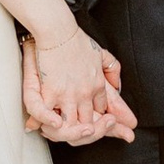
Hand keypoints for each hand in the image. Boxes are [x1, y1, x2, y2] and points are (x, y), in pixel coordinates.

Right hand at [21, 25, 136, 146]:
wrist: (59, 31)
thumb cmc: (75, 40)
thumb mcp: (102, 54)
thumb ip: (113, 70)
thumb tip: (117, 84)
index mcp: (97, 85)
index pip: (101, 110)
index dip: (96, 118)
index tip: (91, 121)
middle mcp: (85, 93)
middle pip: (89, 122)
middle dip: (84, 130)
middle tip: (77, 132)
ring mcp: (69, 95)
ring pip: (72, 125)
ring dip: (66, 131)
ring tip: (60, 131)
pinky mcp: (52, 93)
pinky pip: (50, 117)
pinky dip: (48, 124)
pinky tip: (47, 127)